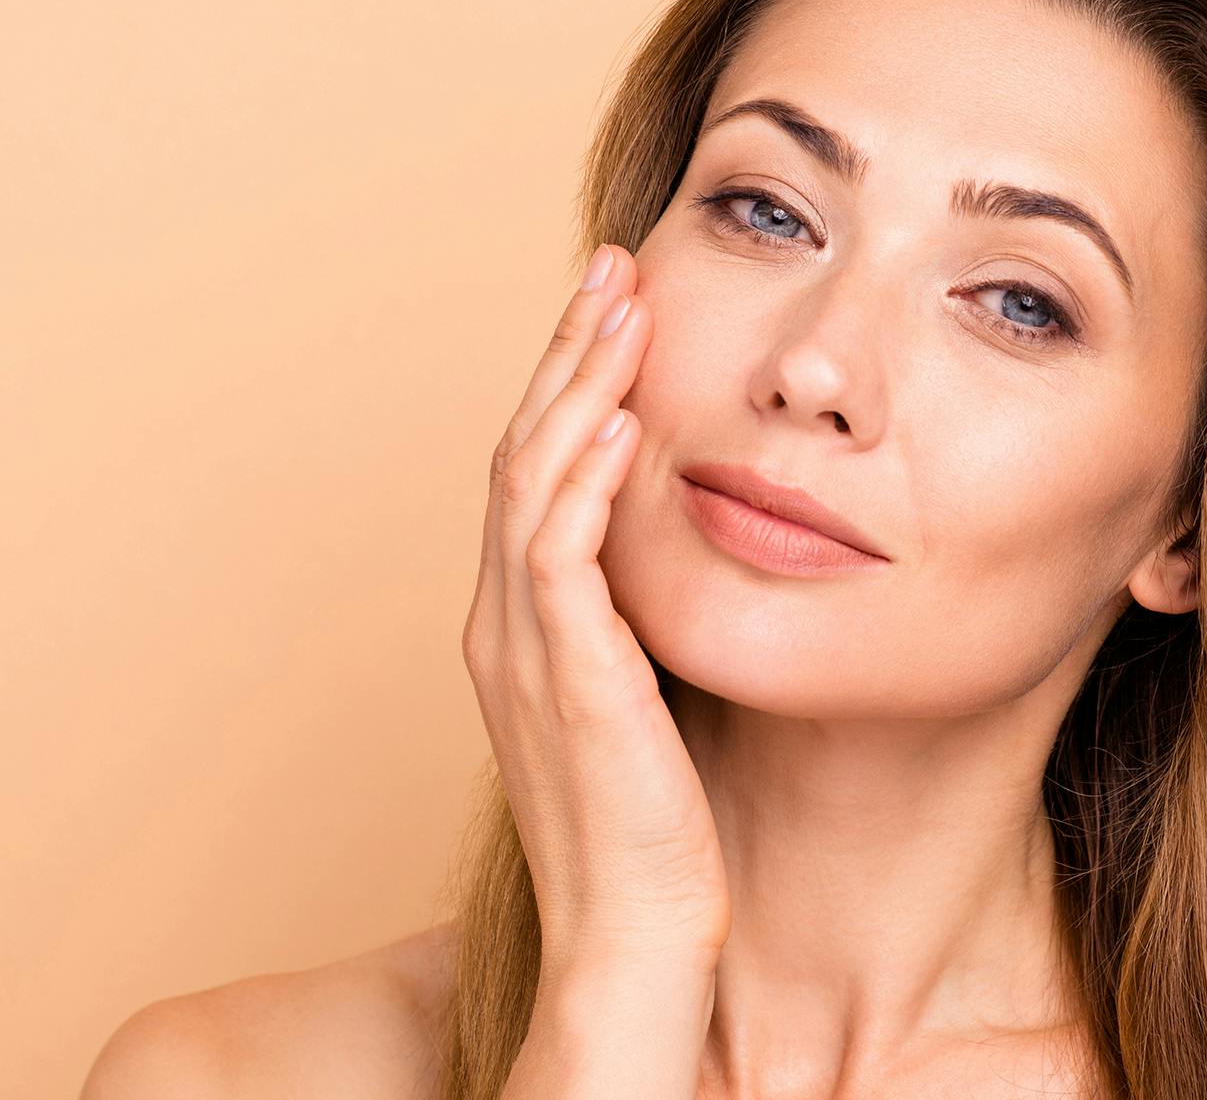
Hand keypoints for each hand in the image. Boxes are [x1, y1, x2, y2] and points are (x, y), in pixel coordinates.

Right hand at [461, 243, 728, 980]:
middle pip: (523, 452)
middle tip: (613, 267)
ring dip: (576, 386)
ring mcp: (525, 652)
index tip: (617, 310)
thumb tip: (699, 544)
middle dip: (567, 353)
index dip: (571, 382)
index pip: (538, 472)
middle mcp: (507, 625)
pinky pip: (559, 560)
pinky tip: (620, 420)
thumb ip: (646, 616)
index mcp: (524, 625)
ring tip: (620, 304)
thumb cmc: (657, 826)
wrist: (635, 938)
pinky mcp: (567, 683)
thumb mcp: (650, 693)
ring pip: (532, 484)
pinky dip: (583, 482)